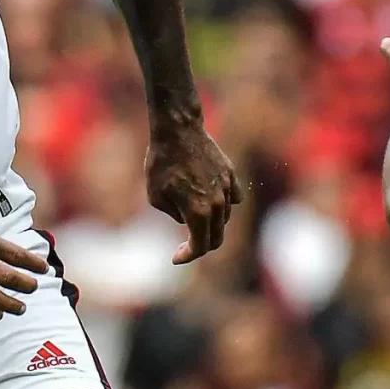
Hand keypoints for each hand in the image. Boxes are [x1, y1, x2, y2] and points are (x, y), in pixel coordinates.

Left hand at [147, 115, 240, 263]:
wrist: (177, 130)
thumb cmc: (161, 163)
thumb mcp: (156, 197)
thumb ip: (175, 215)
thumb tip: (187, 219)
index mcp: (197, 213)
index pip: (199, 246)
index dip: (187, 256)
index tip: (176, 257)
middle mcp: (217, 204)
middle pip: (216, 237)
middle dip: (201, 246)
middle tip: (186, 247)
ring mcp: (227, 188)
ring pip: (224, 217)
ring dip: (210, 223)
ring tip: (191, 215)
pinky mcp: (231, 174)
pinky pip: (233, 198)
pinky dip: (224, 204)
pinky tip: (212, 201)